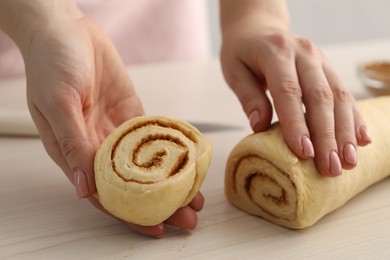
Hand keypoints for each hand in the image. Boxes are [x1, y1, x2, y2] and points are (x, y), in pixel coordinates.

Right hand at [21, 15, 202, 235]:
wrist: (67, 30)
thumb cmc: (52, 63)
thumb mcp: (57, 102)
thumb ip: (72, 144)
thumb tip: (84, 187)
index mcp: (74, 152)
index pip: (105, 194)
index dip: (130, 214)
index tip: (156, 227)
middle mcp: (97, 147)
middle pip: (132, 186)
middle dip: (160, 204)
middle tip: (187, 218)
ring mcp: (117, 132)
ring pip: (148, 167)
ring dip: (171, 183)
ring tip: (195, 197)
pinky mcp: (132, 114)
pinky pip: (155, 138)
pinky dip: (172, 152)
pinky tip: (188, 164)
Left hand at [221, 23, 371, 175]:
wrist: (258, 28)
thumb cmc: (243, 52)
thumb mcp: (235, 71)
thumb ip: (248, 97)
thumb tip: (259, 127)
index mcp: (276, 51)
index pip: (288, 91)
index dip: (297, 123)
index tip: (304, 152)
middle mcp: (304, 53)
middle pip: (319, 97)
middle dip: (327, 135)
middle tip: (331, 167)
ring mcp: (320, 60)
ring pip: (338, 96)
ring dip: (345, 131)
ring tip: (348, 161)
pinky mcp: (328, 68)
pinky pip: (345, 93)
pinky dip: (354, 118)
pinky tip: (361, 140)